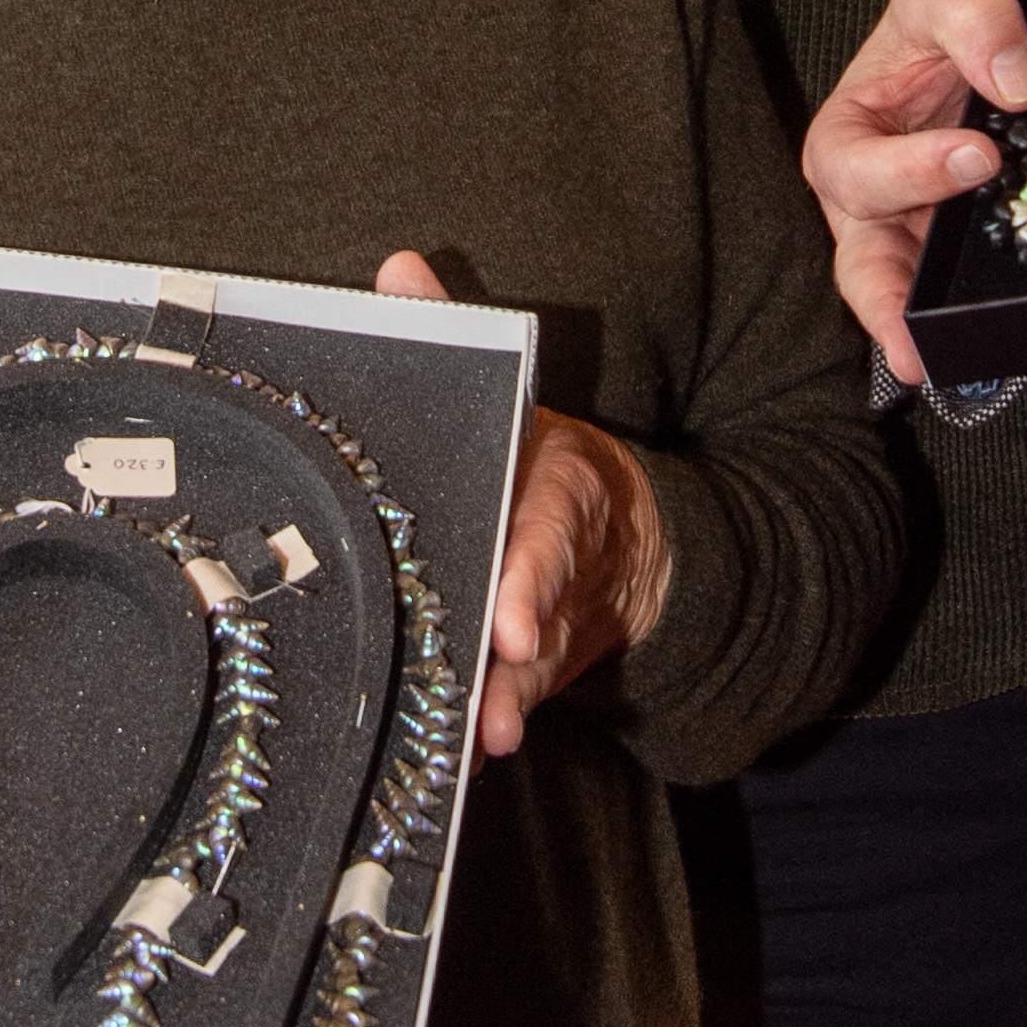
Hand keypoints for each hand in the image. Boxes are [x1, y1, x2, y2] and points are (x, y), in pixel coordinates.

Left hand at [373, 252, 671, 757]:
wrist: (626, 531)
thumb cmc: (537, 461)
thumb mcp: (509, 397)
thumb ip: (458, 335)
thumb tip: (400, 268)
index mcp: (557, 492)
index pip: (549, 537)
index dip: (532, 581)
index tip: (514, 620)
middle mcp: (560, 564)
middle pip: (545, 617)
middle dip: (521, 664)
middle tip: (494, 703)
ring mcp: (555, 621)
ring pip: (535, 669)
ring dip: (509, 705)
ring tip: (483, 740)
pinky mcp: (535, 665)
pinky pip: (518, 696)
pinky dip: (493, 726)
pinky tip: (461, 759)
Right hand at [798, 0, 1026, 383]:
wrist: (986, 47)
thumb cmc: (941, 22)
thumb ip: (973, 16)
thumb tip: (1018, 85)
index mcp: (846, 139)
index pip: (857, 167)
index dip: (911, 169)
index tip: (981, 156)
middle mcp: (871, 203)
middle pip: (861, 262)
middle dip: (883, 296)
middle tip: (916, 327)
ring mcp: (914, 237)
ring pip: (899, 296)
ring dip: (916, 329)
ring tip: (934, 363)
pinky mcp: (958, 257)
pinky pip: (957, 294)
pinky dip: (973, 317)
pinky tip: (995, 346)